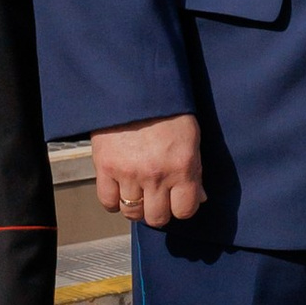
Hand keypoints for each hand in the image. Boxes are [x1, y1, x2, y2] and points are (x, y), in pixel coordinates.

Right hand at [90, 116, 204, 227]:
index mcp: (182, 167)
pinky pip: (108, 202)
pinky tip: (120, 190)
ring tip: (138, 193)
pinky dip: (114, 201)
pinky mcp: (105, 168)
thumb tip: (199, 198)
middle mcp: (157, 175)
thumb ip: (195, 170)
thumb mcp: (191, 137)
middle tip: (157, 198)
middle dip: (159, 211)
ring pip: (132, 213)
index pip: (185, 211)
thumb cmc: (168, 109)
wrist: (135, 86)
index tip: (178, 200)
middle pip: (157, 218)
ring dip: (136, 207)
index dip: (182, 208)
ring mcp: (129, 173)